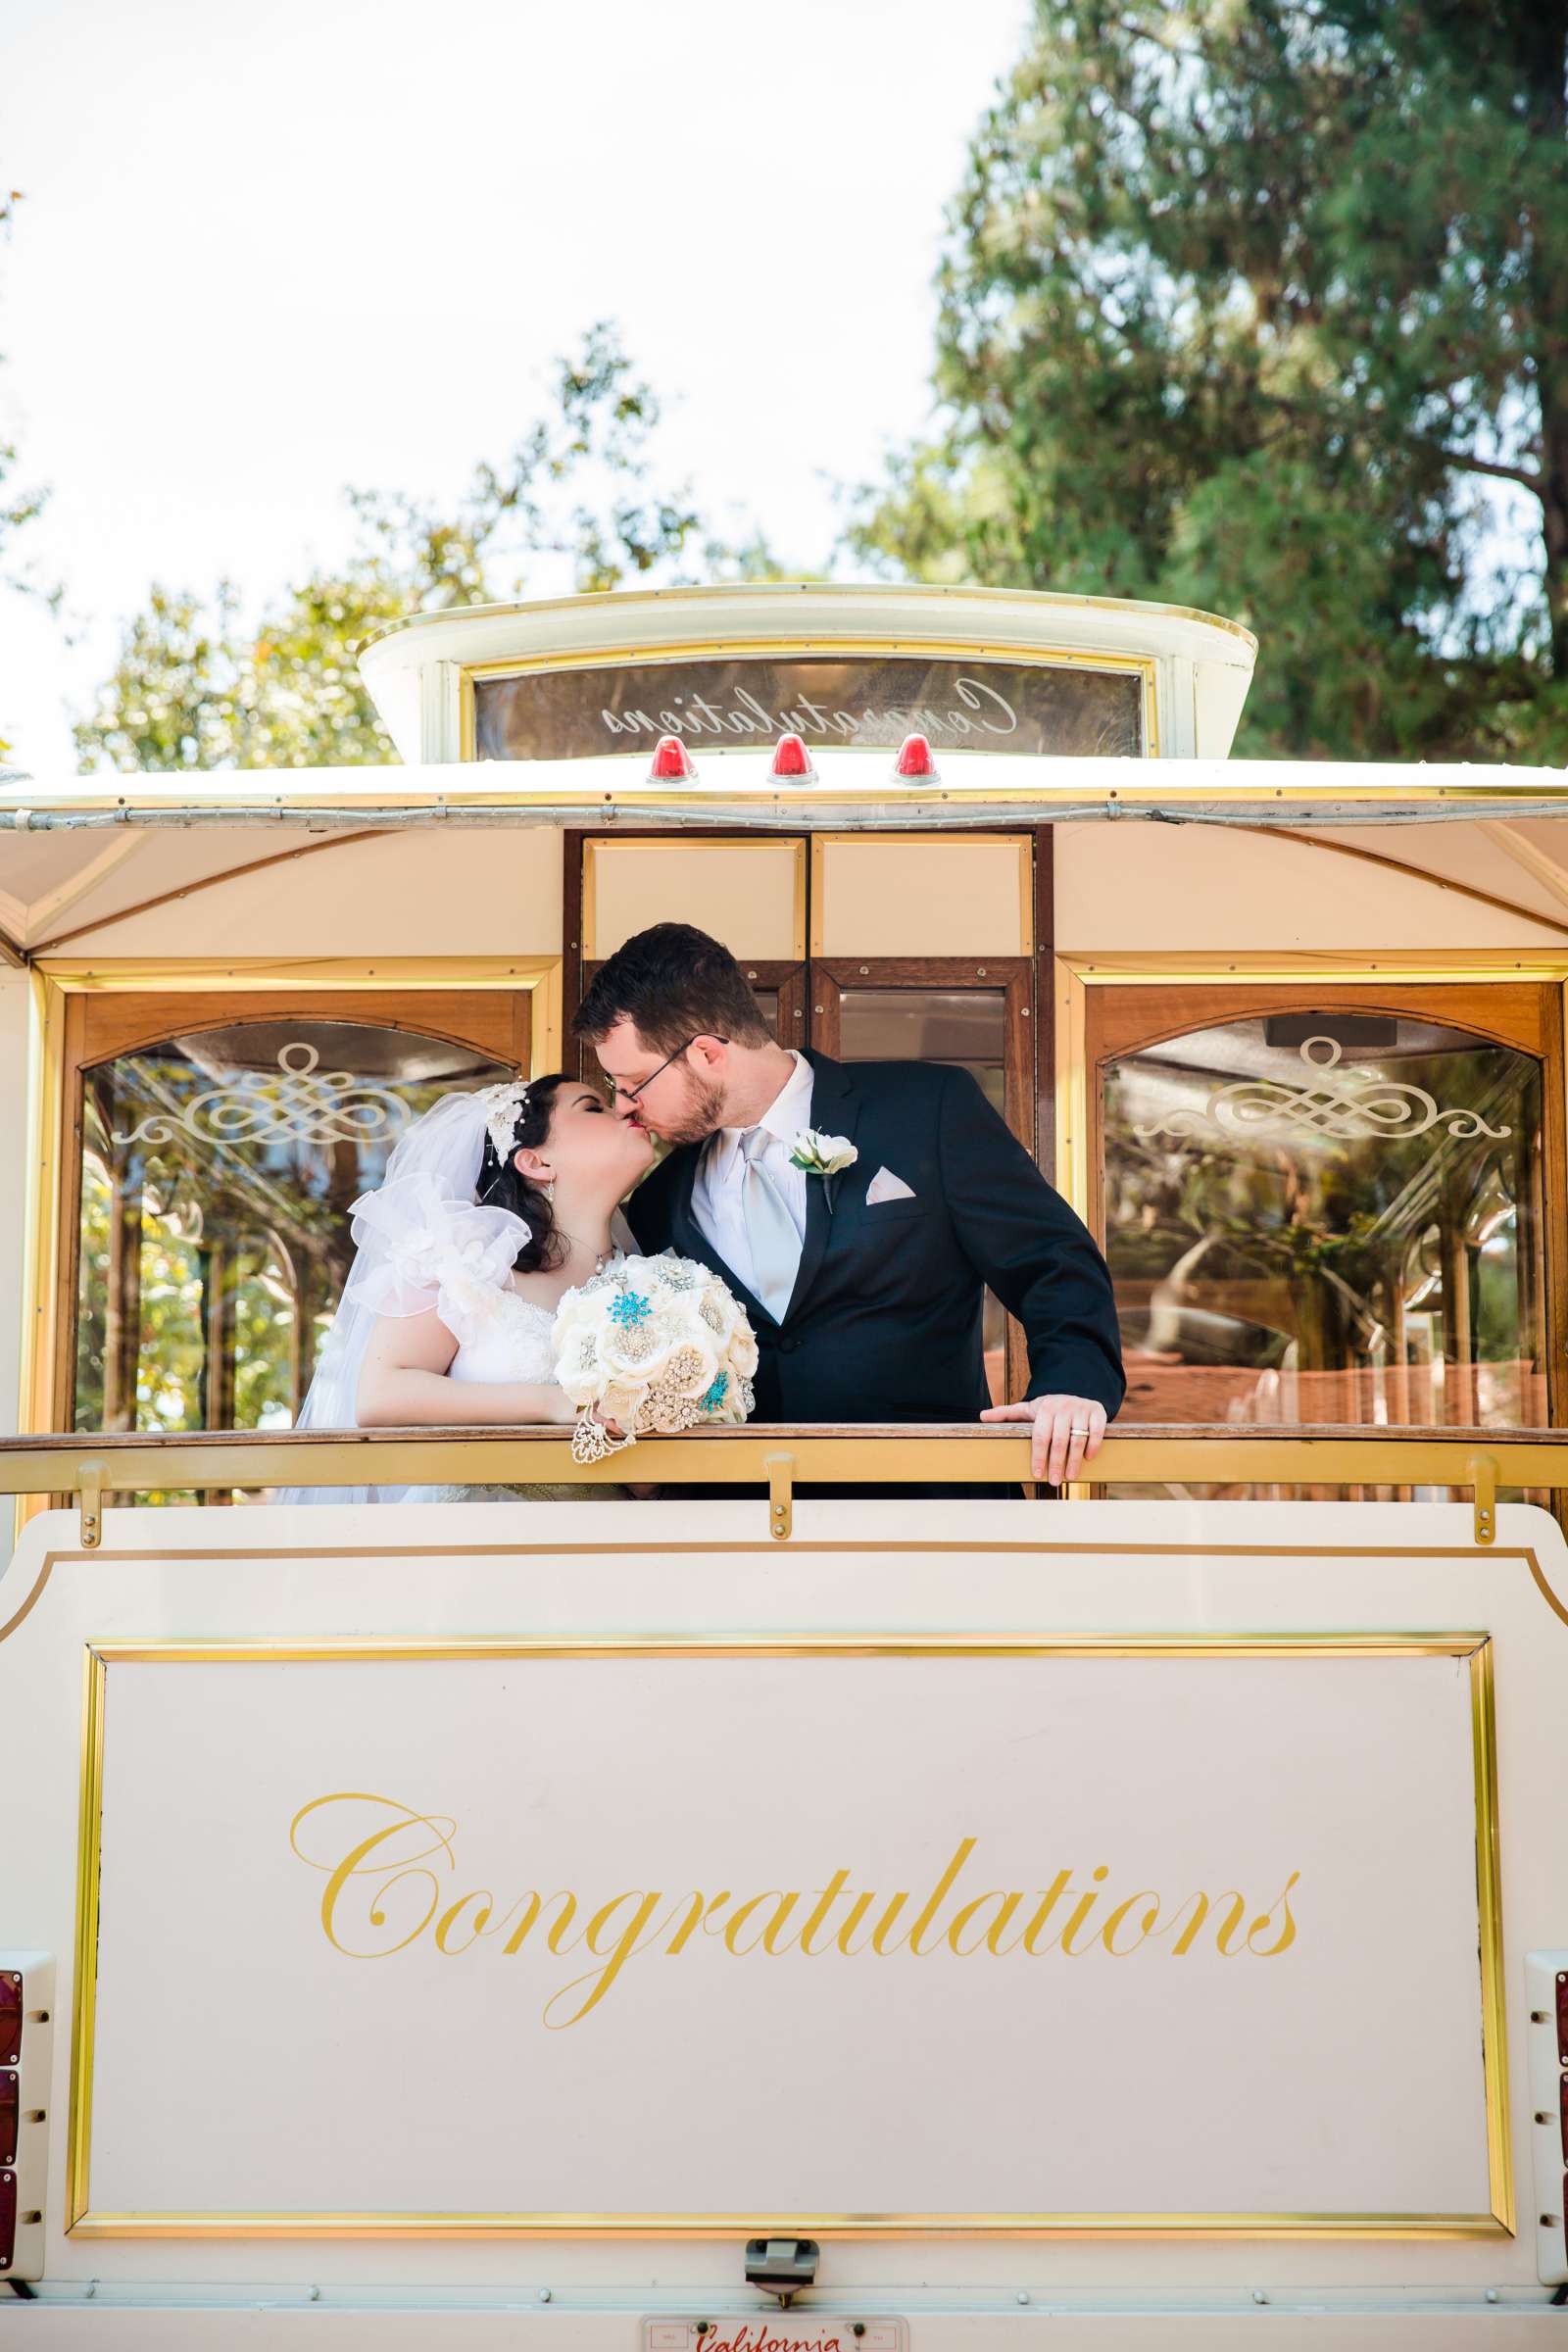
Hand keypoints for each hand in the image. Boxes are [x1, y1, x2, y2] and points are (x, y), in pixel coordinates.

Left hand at [979, 1394, 1108, 1485]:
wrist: (1076, 1393)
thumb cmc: (1049, 1408)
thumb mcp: (1028, 1409)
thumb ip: (1006, 1414)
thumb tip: (982, 1416)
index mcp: (1044, 1408)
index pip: (1040, 1436)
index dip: (1038, 1457)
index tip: (1036, 1474)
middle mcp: (1063, 1407)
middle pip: (1059, 1441)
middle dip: (1056, 1464)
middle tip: (1054, 1481)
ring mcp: (1081, 1409)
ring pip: (1078, 1439)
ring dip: (1074, 1460)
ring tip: (1070, 1476)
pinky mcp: (1097, 1412)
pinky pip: (1096, 1431)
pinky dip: (1093, 1445)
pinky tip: (1088, 1458)